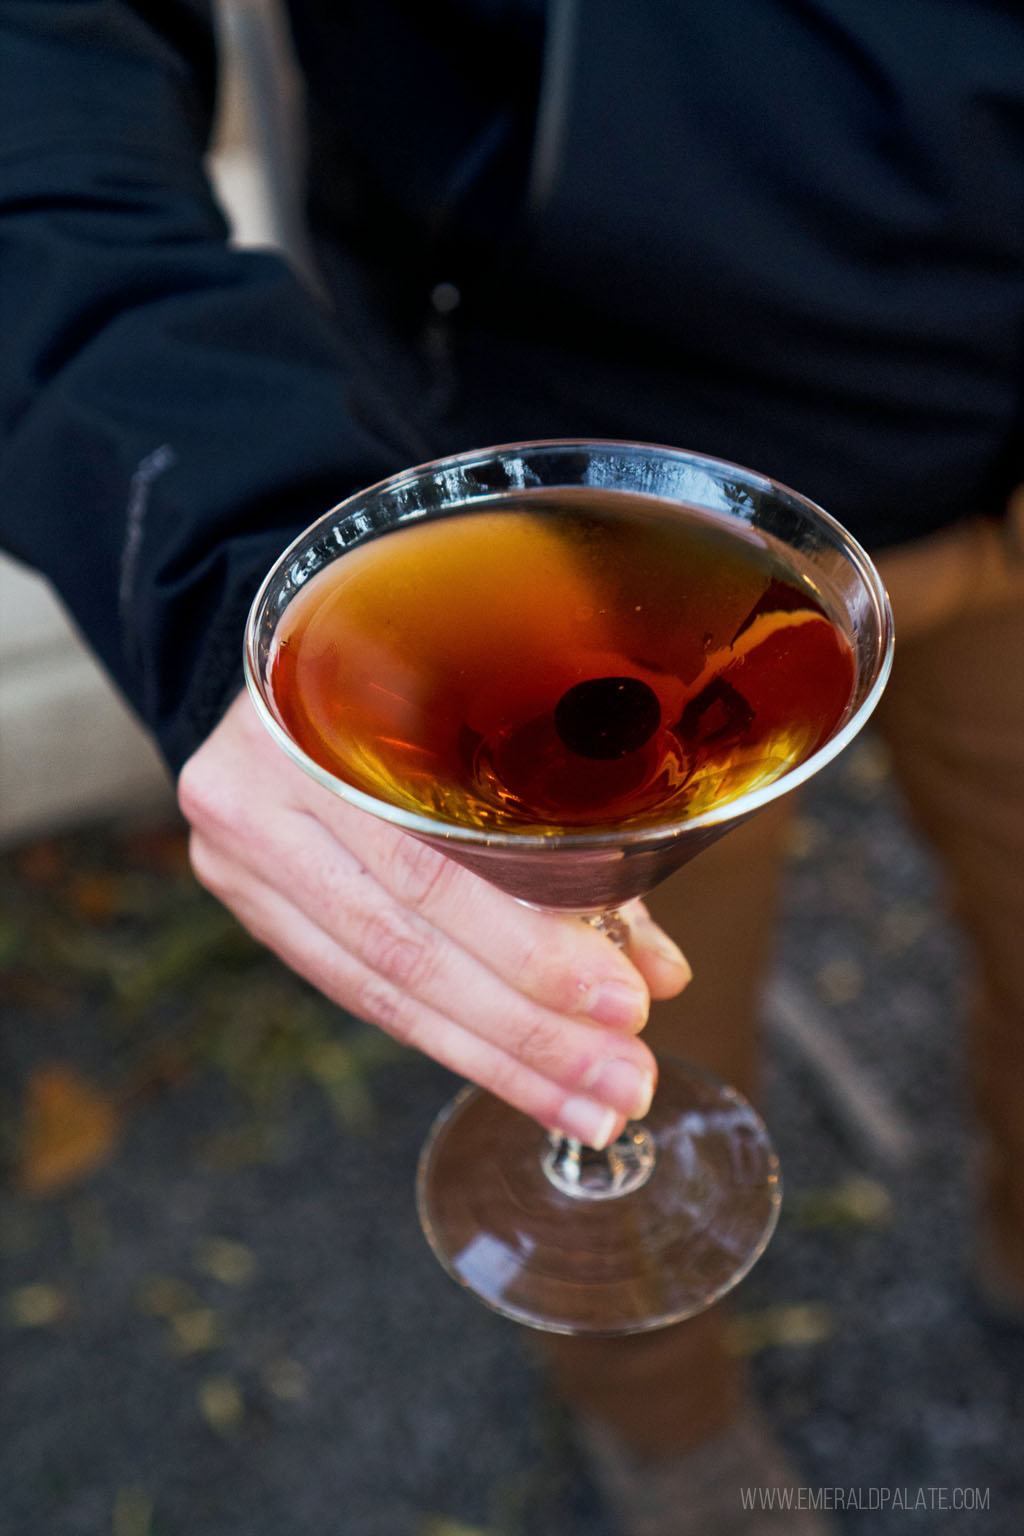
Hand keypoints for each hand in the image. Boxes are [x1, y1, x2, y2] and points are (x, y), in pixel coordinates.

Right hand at [178, 692, 690, 1146]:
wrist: (287, 669)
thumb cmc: (408, 685)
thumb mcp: (481, 726)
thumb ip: (566, 842)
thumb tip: (662, 974)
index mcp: (319, 722)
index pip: (431, 868)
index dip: (530, 950)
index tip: (625, 1005)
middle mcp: (257, 792)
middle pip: (405, 945)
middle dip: (528, 1030)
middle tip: (621, 1082)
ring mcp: (241, 852)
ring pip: (380, 986)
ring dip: (498, 1058)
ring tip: (587, 1103)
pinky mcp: (250, 899)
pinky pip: (355, 989)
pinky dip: (446, 1036)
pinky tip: (514, 1075)